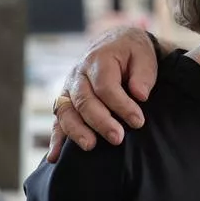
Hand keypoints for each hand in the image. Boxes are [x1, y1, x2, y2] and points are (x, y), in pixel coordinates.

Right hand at [46, 26, 159, 162]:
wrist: (115, 43)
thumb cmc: (132, 53)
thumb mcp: (144, 56)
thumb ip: (143, 75)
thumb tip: (140, 95)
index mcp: (98, 60)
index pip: (106, 87)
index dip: (121, 105)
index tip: (138, 121)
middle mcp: (78, 75)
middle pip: (84, 101)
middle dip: (100, 122)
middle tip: (118, 138)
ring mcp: (68, 88)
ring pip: (66, 111)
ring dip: (76, 131)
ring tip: (90, 145)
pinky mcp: (65, 101)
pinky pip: (58, 120)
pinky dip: (56, 138)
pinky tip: (55, 157)